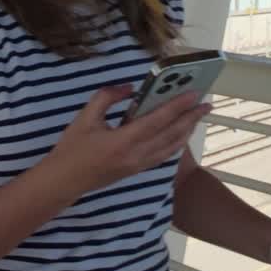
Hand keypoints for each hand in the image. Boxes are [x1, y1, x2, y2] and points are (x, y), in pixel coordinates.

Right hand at [47, 84, 212, 194]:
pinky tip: (181, 134)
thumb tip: (130, 88)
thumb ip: (107, 97)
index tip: (194, 94)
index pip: (157, 120)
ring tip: (198, 116)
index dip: (177, 106)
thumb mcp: (85, 117)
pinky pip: (163, 155)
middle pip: (171, 135)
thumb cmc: (72, 148)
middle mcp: (136, 155)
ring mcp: (138, 165)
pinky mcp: (136, 170)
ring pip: (171, 147)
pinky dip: (176, 143)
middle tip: (206, 104)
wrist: (64, 181)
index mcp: (123, 141)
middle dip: (190, 118)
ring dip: (187, 131)